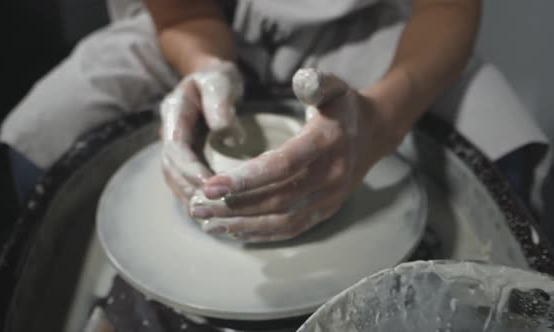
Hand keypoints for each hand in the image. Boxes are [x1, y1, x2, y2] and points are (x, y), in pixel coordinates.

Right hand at [160, 59, 242, 204]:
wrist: (211, 79)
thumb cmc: (217, 78)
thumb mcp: (220, 80)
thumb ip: (220, 102)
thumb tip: (223, 130)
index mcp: (174, 112)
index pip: (176, 148)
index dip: (190, 170)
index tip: (210, 187)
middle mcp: (169, 132)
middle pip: (171, 169)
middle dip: (190, 190)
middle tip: (212, 209)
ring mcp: (175, 147)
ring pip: (175, 179)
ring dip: (191, 198)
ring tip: (212, 217)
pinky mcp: (185, 158)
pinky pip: (185, 181)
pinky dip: (197, 197)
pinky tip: (214, 213)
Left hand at [191, 68, 399, 241]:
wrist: (374, 135)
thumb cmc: (343, 108)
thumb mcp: (335, 87)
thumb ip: (317, 82)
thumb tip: (301, 78)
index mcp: (327, 143)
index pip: (283, 165)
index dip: (246, 178)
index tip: (210, 185)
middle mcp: (331, 176)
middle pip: (277, 199)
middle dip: (234, 206)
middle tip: (197, 206)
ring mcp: (330, 199)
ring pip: (282, 221)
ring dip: (243, 225)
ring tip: (207, 223)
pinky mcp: (326, 212)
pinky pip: (292, 229)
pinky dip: (262, 233)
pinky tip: (234, 232)